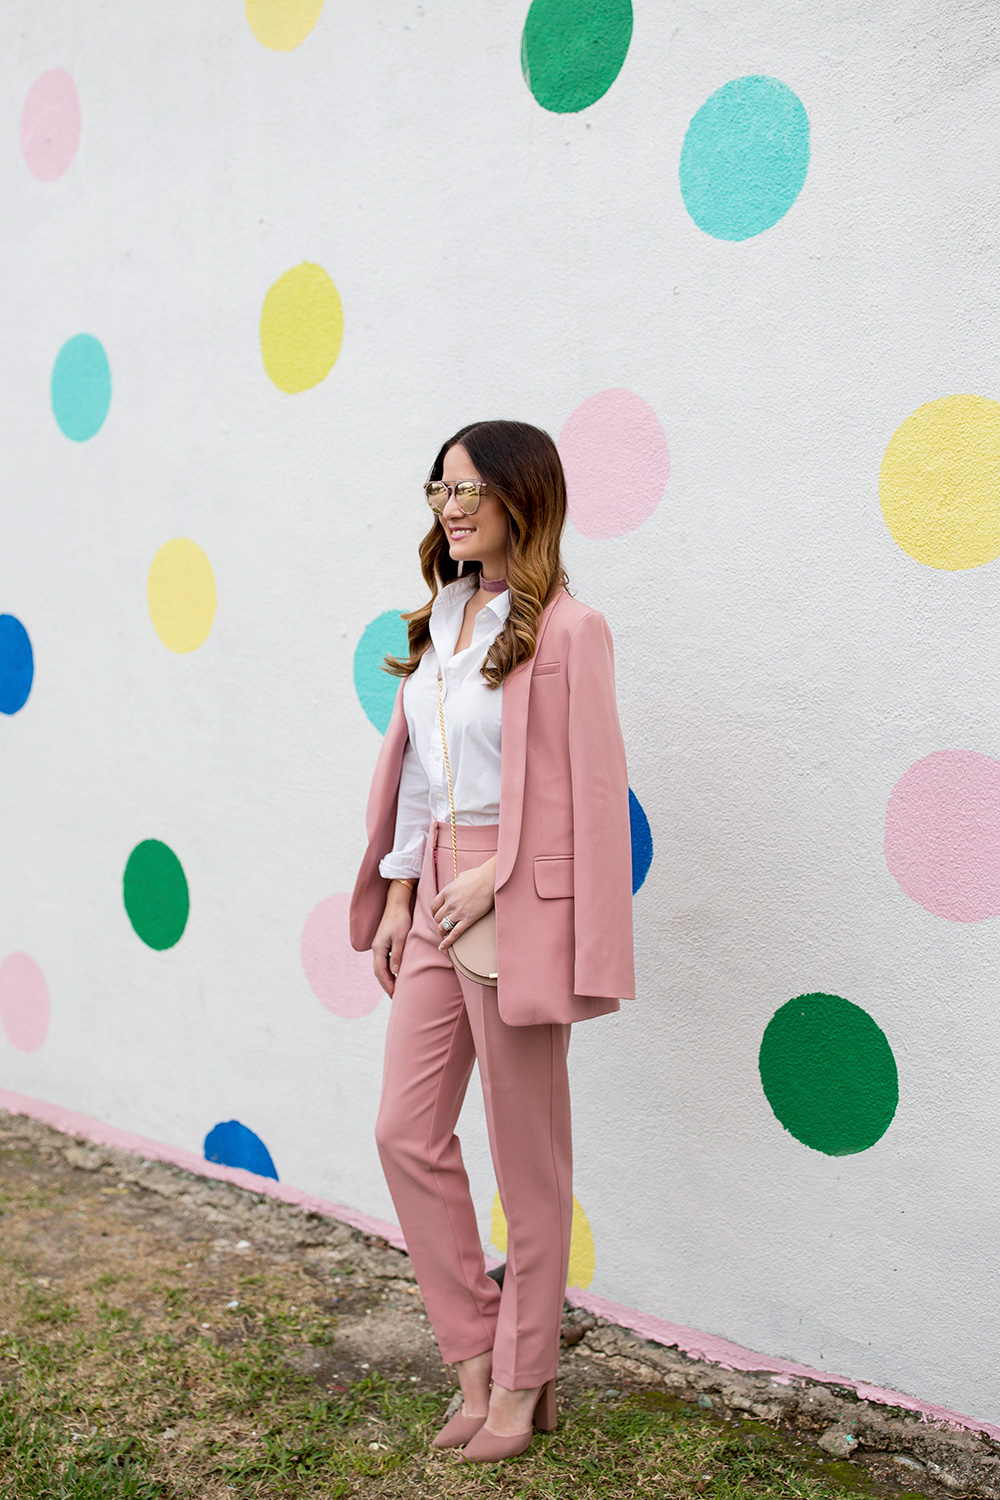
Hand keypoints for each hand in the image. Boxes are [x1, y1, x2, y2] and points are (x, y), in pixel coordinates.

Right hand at [372, 882, 413, 996]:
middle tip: (393, 996)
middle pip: (378, 971)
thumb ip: (397, 955)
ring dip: (386, 977)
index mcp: (379, 948)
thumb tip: (394, 972)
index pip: (381, 971)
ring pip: (380, 966)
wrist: (396, 904)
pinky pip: (384, 960)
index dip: (387, 984)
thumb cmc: (400, 920)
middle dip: (385, 984)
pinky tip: (394, 972)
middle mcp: (376, 948)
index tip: (393, 994)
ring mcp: (379, 945)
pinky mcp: (383, 942)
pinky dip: (388, 969)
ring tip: (394, 988)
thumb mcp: (401, 938)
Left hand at [431, 857, 496, 951]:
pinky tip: (442, 947)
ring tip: (443, 934)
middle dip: (439, 922)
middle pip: (438, 917)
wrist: (490, 878)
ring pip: (443, 926)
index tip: (437, 915)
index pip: (433, 906)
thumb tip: (455, 886)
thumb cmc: (478, 876)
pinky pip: (454, 933)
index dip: (434, 913)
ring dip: (442, 931)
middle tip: (443, 924)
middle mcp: (449, 902)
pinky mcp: (468, 919)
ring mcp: (458, 911)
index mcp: (446, 892)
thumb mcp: (460, 877)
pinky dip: (447, 942)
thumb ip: (454, 884)